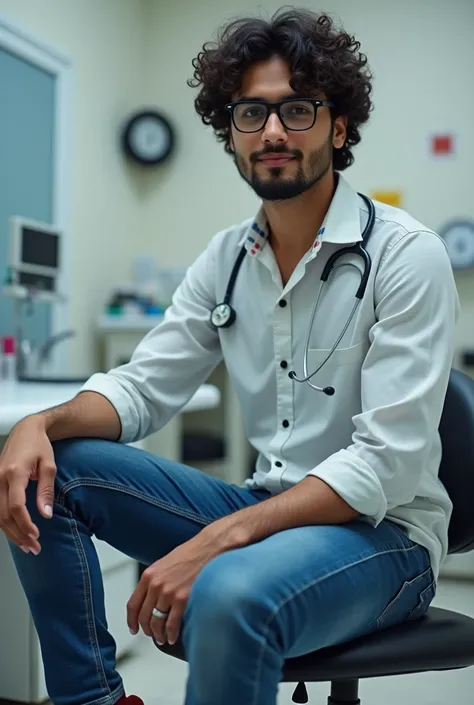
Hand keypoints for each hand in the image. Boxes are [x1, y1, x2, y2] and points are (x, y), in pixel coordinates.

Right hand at [0, 416, 55, 553]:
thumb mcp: (49, 466)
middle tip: (33, 547)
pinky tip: (15, 532)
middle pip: (4, 515)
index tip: (36, 535)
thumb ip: (46, 491)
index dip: (25, 524)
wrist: (26, 430)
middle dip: (18, 534)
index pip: (16, 506)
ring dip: (10, 532)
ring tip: (26, 545)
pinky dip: (4, 522)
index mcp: (14, 473)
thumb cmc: (39, 446)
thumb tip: (45, 514)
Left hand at [127, 530, 221, 645]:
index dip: (131, 621)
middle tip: (152, 635)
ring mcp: (168, 592)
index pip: (133, 604)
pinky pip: (172, 624)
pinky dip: (171, 634)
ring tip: (163, 639)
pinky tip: (173, 637)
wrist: (208, 548)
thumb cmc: (190, 554)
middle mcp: (155, 585)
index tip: (134, 629)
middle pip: (144, 616)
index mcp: (149, 576)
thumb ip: (155, 581)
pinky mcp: (182, 598)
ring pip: (157, 623)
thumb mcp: (164, 564)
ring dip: (159, 635)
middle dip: (147, 630)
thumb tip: (151, 600)